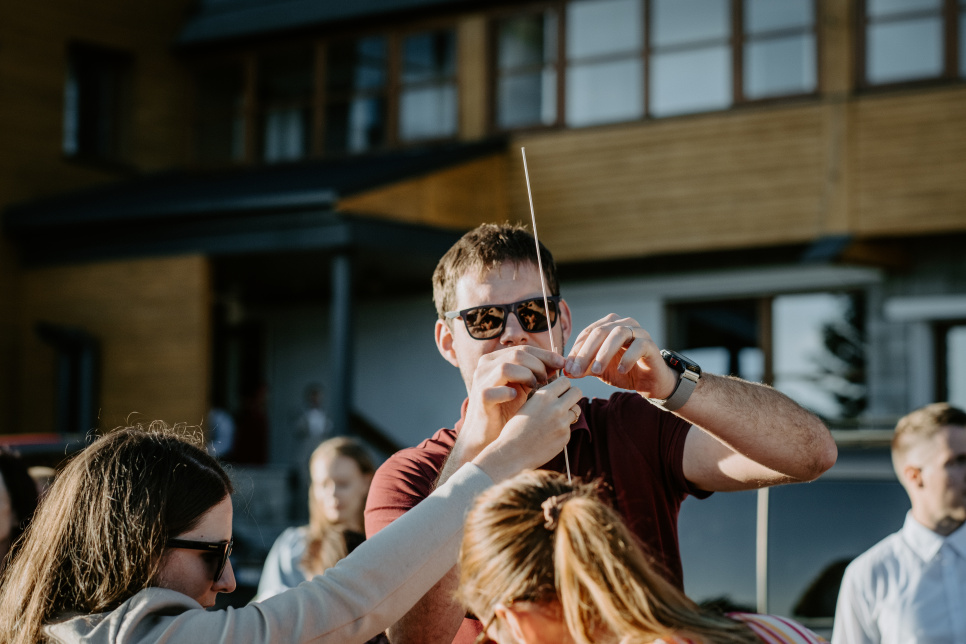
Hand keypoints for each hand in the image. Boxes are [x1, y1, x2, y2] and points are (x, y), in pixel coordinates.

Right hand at [460, 346, 565, 458]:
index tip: (561, 363)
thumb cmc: (506, 408)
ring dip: (525, 375)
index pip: (523, 349)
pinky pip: (495, 390)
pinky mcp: (481, 398)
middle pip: (517, 354)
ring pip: (506, 368)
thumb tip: (559, 362)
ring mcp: (481, 381)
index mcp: (495, 359)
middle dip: (538, 365)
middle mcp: (485, 366)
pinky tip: (516, 397)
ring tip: (534, 386)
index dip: (544, 354)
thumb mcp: (523, 386)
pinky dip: (509, 393)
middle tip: (547, 378)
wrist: (487, 433)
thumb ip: (536, 372)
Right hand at [473, 377, 581, 481]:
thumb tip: (561, 393)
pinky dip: (562, 429)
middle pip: (577, 392)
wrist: (512, 453)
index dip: (562, 386)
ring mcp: (563, 423)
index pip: (565, 381)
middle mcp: (556, 407)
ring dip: (569, 412)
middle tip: (564, 401)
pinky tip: (548, 434)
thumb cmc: (515, 429)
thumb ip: (545, 398)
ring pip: (576, 410)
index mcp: (544, 396)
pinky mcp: (565, 437)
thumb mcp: (527, 405)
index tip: (559, 391)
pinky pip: (569, 427)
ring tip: (554, 419)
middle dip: (572, 395)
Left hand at [563, 314, 677, 397]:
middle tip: (576, 371)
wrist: (649, 382)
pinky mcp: (650, 343)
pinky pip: (638, 346)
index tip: (567, 368)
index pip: (587, 333)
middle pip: (599, 332)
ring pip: (618, 334)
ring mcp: (638, 331)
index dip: (575, 350)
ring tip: (596, 371)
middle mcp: (622, 323)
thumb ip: (584, 367)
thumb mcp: (599, 370)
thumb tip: (566, 370)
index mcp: (608, 326)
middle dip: (585, 352)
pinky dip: (627, 358)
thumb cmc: (623, 371)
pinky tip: (621, 370)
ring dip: (604, 353)